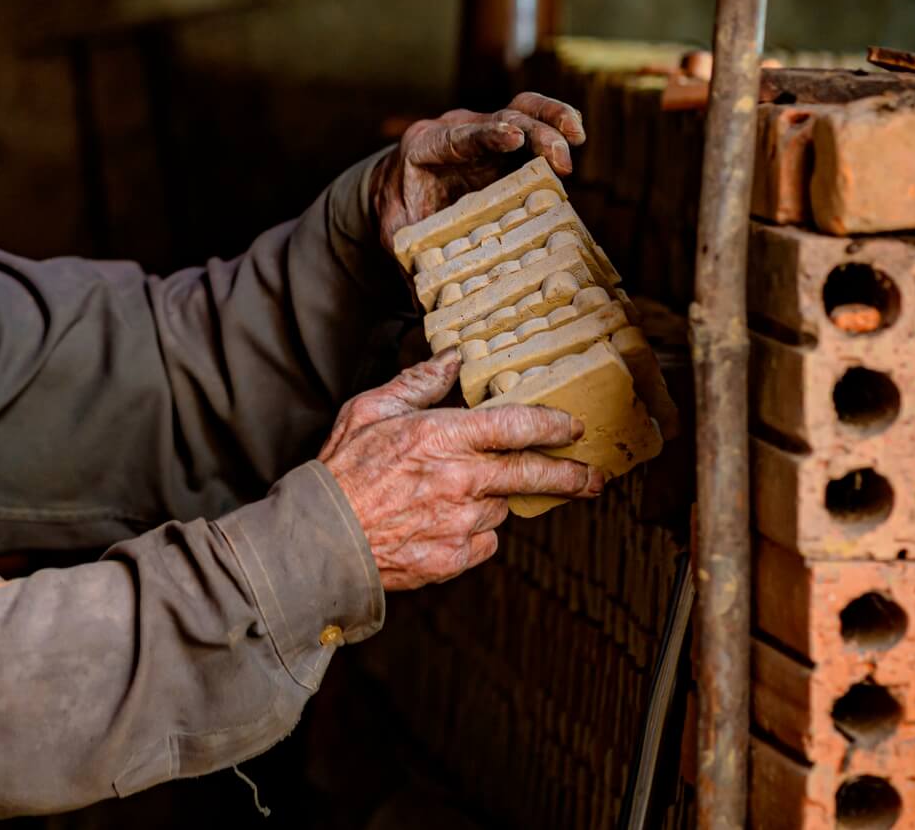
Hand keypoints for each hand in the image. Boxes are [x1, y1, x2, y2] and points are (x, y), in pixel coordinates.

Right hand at [319, 351, 601, 591]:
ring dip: (493, 500)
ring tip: (458, 496)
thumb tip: (452, 357)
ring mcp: (460, 523)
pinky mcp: (454, 558)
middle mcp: (460, 480)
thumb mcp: (371, 410)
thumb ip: (419, 382)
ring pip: (501, 508)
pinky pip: (484, 543)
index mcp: (442, 437)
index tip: (572, 427)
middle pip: (532, 474)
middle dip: (570, 475)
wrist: (322, 538)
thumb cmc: (342, 469)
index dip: (552, 424)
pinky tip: (445, 523)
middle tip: (592, 477)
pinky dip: (474, 533)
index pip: (516, 425)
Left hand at [370, 93, 586, 251]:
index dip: (486, 136)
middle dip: (534, 133)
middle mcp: (458, 129)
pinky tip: (576, 137)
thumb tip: (427, 309)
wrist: (396, 184)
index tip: (513, 138)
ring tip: (578, 137)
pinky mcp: (505, 141)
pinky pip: (532, 121)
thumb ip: (411, 263)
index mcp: (425, 147)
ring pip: (522, 109)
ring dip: (553, 120)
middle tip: (561, 157)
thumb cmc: (398, 208)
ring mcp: (484, 131)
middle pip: (501, 117)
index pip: (459, 137)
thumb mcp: (396, 234)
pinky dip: (555, 124)